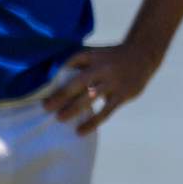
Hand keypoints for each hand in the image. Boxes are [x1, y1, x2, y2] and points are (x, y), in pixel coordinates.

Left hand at [42, 41, 158, 133]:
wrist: (142, 55)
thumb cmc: (111, 56)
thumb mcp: (95, 53)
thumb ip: (76, 62)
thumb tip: (49, 73)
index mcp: (92, 55)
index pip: (70, 64)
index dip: (55, 74)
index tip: (40, 86)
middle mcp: (102, 68)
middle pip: (78, 82)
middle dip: (61, 95)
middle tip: (45, 106)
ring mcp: (113, 82)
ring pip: (91, 97)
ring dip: (74, 108)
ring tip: (60, 118)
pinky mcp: (122, 95)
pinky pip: (106, 111)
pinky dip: (92, 122)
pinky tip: (80, 130)